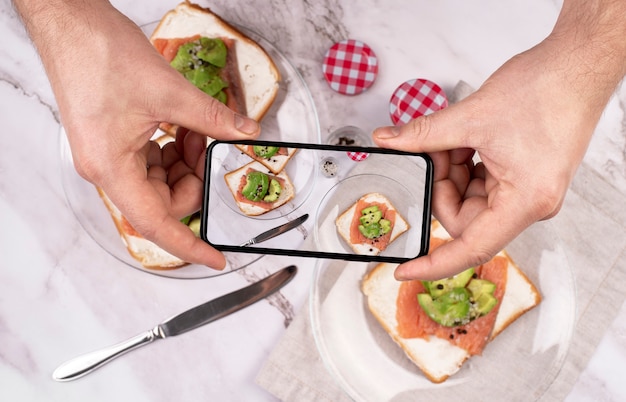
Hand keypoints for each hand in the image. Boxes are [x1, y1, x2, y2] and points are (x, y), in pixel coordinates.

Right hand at [18, 1, 260, 268]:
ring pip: (159, 179)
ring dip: (186, 160)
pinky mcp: (114, 139)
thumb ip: (212, 119)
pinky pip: (152, 159)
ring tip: (198, 128)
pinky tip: (185, 126)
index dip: (188, 245)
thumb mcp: (169, 92)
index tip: (214, 258)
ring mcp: (109, 154)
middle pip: (162, 200)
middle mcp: (106, 168)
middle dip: (195, 181)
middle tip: (212, 151)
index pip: (156, 223)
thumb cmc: (97, 54)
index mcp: (112, 169)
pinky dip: (174, 148)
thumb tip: (244, 133)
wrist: (69, 23)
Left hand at [374, 0, 625, 279]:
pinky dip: (464, 164)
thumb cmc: (547, 90)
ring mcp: (527, 190)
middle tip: (433, 154)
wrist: (578, 65)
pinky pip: (482, 183)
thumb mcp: (471, 116)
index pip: (471, 248)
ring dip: (452, 172)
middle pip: (465, 218)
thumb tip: (389, 141)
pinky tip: (464, 140)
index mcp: (524, 201)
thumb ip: (423, 134)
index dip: (434, 264)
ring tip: (453, 138)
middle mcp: (529, 203)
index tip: (406, 271)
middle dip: (440, 187)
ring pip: (471, 199)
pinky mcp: (524, 176)